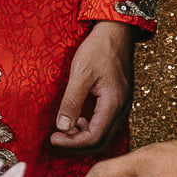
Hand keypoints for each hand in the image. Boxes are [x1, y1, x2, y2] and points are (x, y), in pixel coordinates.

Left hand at [50, 21, 136, 151]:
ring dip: (84, 136)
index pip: (94, 138)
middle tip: (57, 138)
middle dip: (77, 144)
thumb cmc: (99, 48)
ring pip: (105, 134)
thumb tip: (62, 127)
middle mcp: (122, 109)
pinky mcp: (120, 100)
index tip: (54, 138)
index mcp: (113, 104)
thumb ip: (71, 102)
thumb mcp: (80, 73)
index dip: (72, 143)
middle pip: (101, 141)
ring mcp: (123, 105)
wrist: (117, 31)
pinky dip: (91, 127)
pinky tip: (78, 118)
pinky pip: (106, 123)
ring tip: (65, 128)